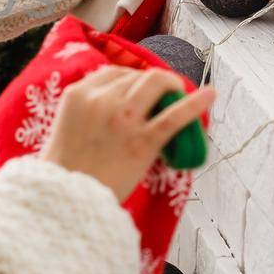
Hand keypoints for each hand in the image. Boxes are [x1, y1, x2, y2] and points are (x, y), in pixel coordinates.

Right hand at [40, 68, 215, 200]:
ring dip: (171, 86)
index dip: (131, 80)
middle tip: (162, 96)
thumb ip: (86, 110)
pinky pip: (175, 116)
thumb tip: (116, 105)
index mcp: (78, 95)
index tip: (139, 92)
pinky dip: (196, 103)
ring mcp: (123, 119)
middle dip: (153, 83)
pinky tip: (210, 94)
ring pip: (157, 83)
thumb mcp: (66, 126)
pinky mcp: (143, 141)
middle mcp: (101, 100)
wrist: (65, 201)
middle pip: (137, 75)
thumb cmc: (63, 171)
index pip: (112, 73)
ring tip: (179, 94)